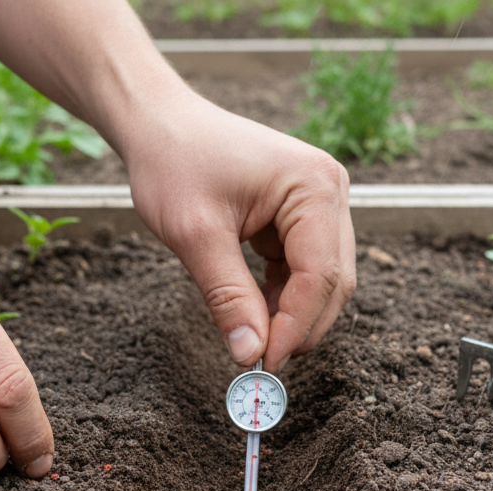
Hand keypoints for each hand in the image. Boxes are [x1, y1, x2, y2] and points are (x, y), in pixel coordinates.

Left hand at [121, 94, 355, 371]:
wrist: (159, 123)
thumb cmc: (174, 162)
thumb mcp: (195, 235)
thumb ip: (227, 296)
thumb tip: (249, 354)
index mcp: (313, 186)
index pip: (320, 275)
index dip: (294, 326)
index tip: (262, 364)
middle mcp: (330, 190)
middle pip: (332, 282)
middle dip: (299, 326)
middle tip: (258, 362)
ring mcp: (321, 202)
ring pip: (323, 281)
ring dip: (291, 315)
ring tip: (251, 339)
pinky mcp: (304, 215)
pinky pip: (305, 270)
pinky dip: (282, 297)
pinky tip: (252, 311)